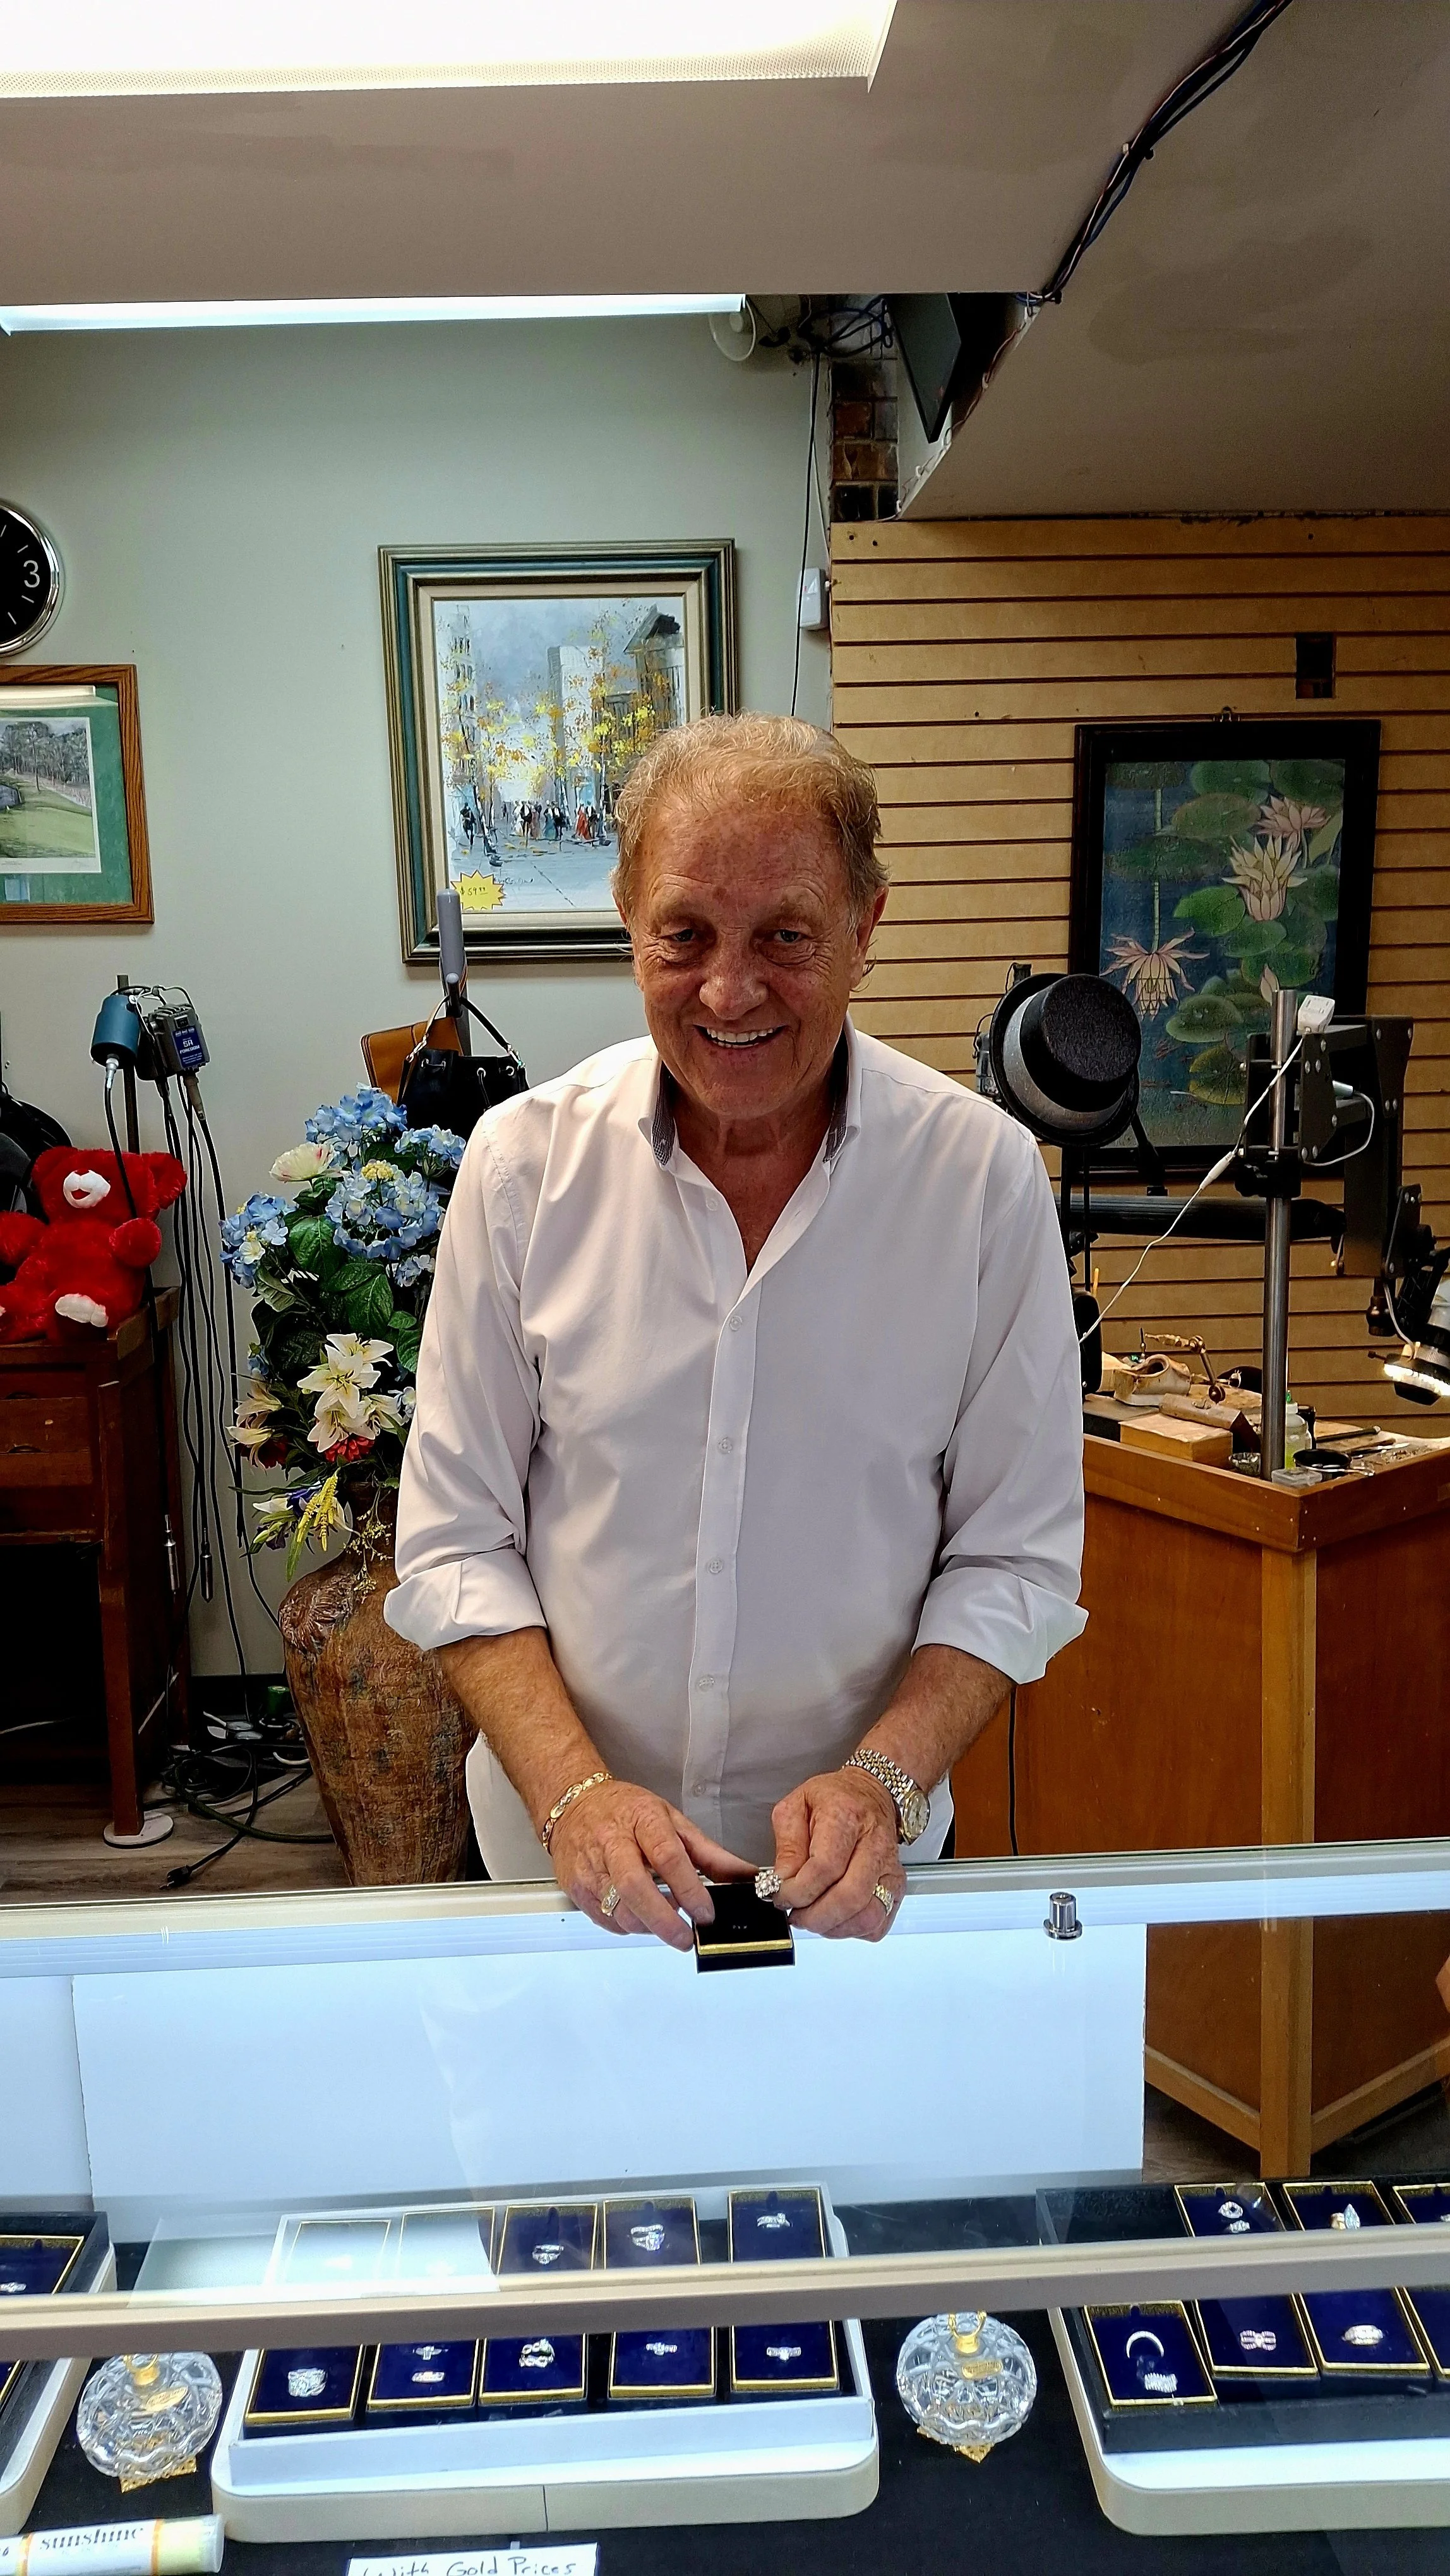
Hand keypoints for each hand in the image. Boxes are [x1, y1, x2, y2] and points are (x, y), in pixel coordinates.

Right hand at [549, 1779, 750, 1952]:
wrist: (574, 1805)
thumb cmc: (627, 1811)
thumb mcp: (673, 1820)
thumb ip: (709, 1853)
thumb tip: (744, 1876)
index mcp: (642, 1820)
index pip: (667, 1856)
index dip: (689, 1889)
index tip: (706, 1912)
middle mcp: (612, 1842)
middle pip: (635, 1888)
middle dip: (664, 1921)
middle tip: (686, 1938)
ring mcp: (589, 1866)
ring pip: (619, 1910)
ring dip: (648, 1926)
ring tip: (666, 1923)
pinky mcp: (576, 1888)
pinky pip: (605, 1920)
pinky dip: (628, 1926)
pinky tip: (641, 1916)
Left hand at [770, 1768, 904, 1940]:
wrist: (871, 1794)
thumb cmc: (833, 1800)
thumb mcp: (796, 1807)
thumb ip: (787, 1845)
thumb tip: (783, 1882)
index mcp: (846, 1817)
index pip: (825, 1868)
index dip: (798, 1891)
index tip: (781, 1895)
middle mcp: (874, 1844)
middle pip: (849, 1897)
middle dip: (815, 1916)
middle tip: (795, 1914)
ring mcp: (889, 1869)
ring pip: (867, 1916)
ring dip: (833, 1927)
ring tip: (812, 1917)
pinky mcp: (896, 1887)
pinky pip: (877, 1924)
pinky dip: (852, 1930)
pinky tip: (835, 1918)